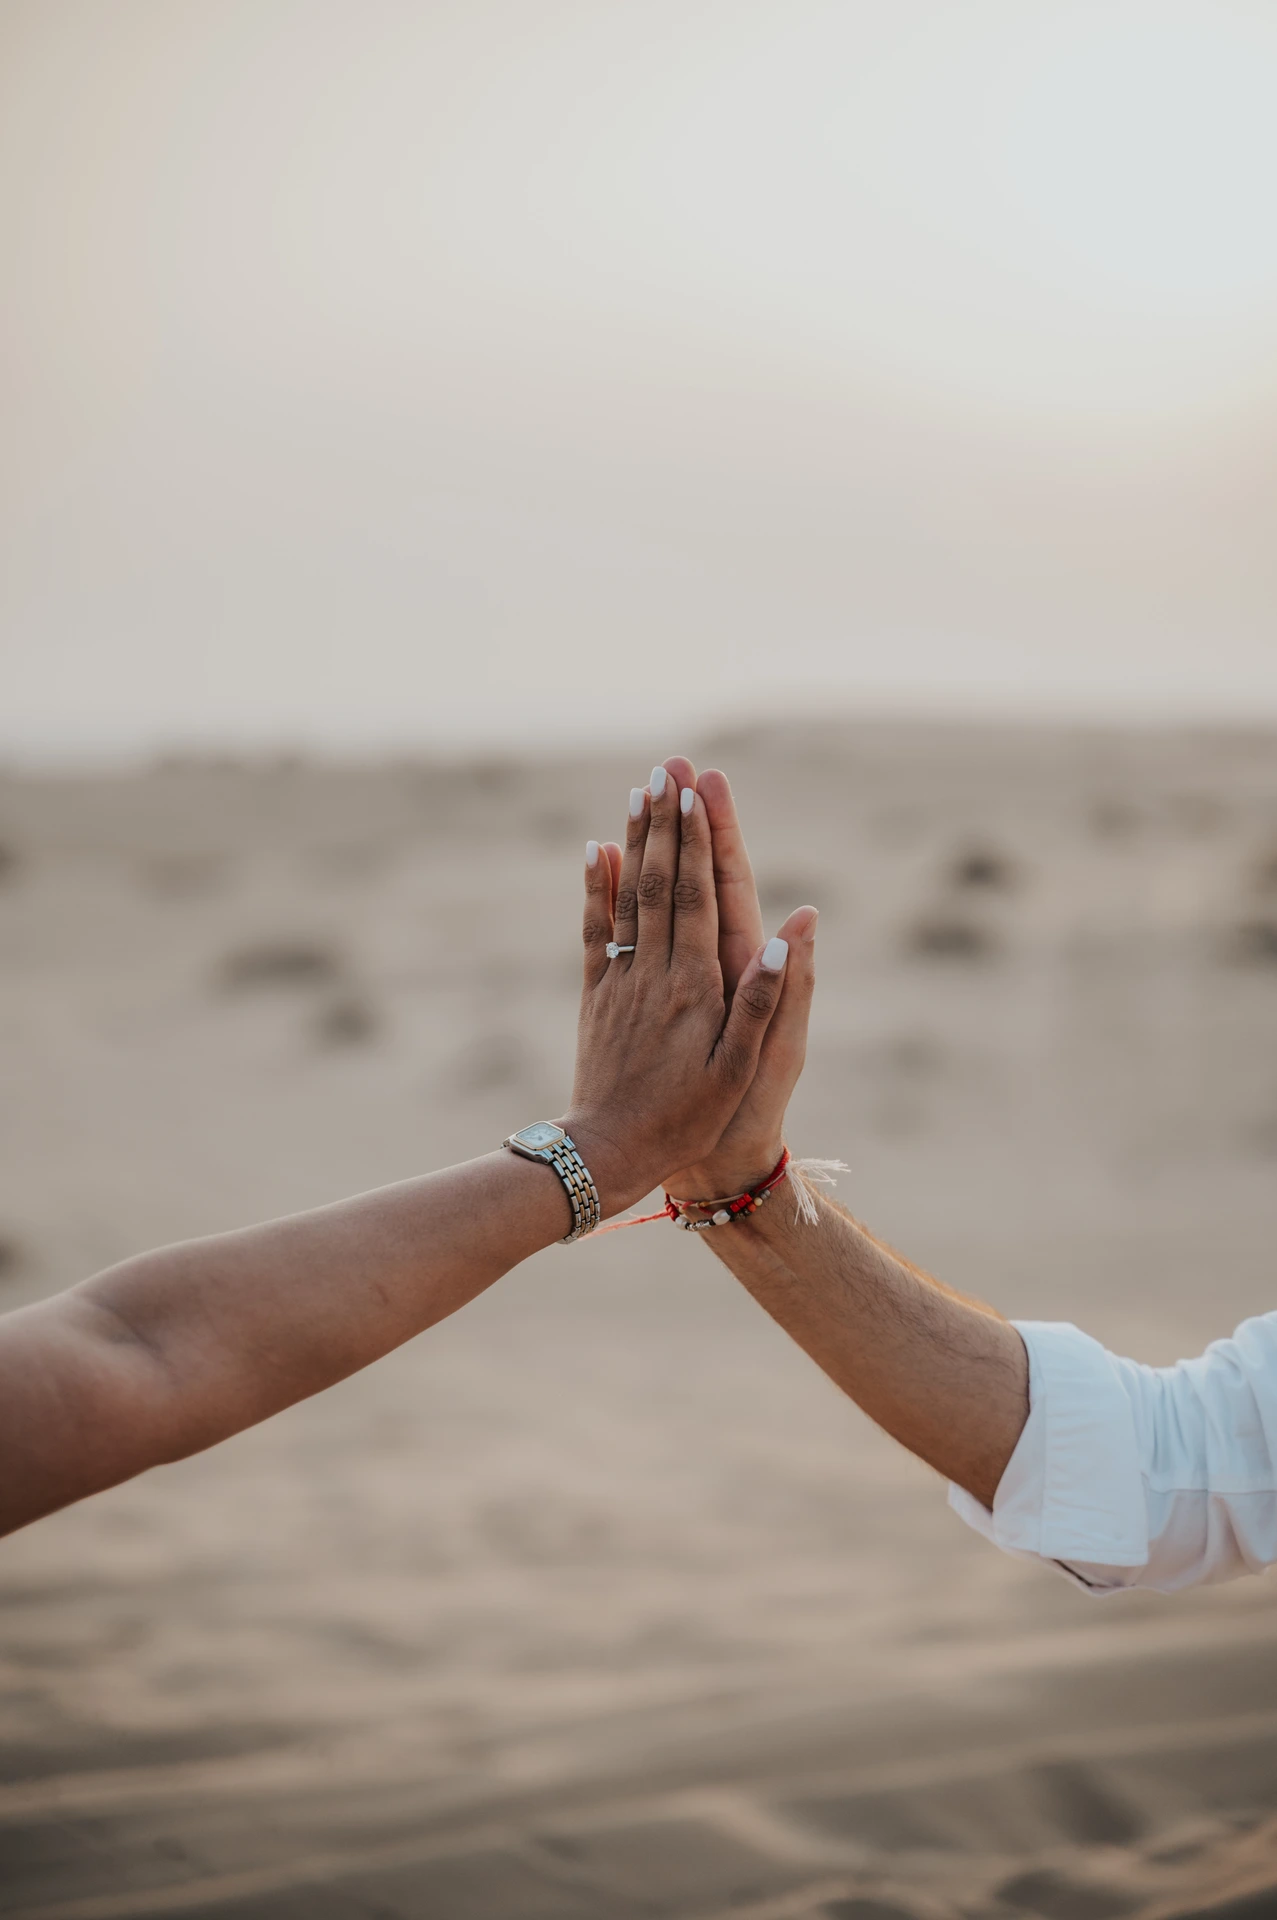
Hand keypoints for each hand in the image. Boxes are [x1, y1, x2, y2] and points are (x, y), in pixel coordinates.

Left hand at [562, 765, 791, 1216]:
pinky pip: (596, 930)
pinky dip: (595, 888)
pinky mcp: (596, 996)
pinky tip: (595, 851)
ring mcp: (620, 981)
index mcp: (696, 987)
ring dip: (633, 842)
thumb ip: (765, 1000)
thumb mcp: (743, 1068)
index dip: (698, 842)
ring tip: (637, 792)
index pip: (699, 897)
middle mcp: (654, 973)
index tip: (698, 792)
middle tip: (666, 769)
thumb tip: (791, 935)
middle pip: (660, 884)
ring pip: (626, 897)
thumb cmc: (691, 1117)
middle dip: (666, 824)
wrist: (611, 1152)